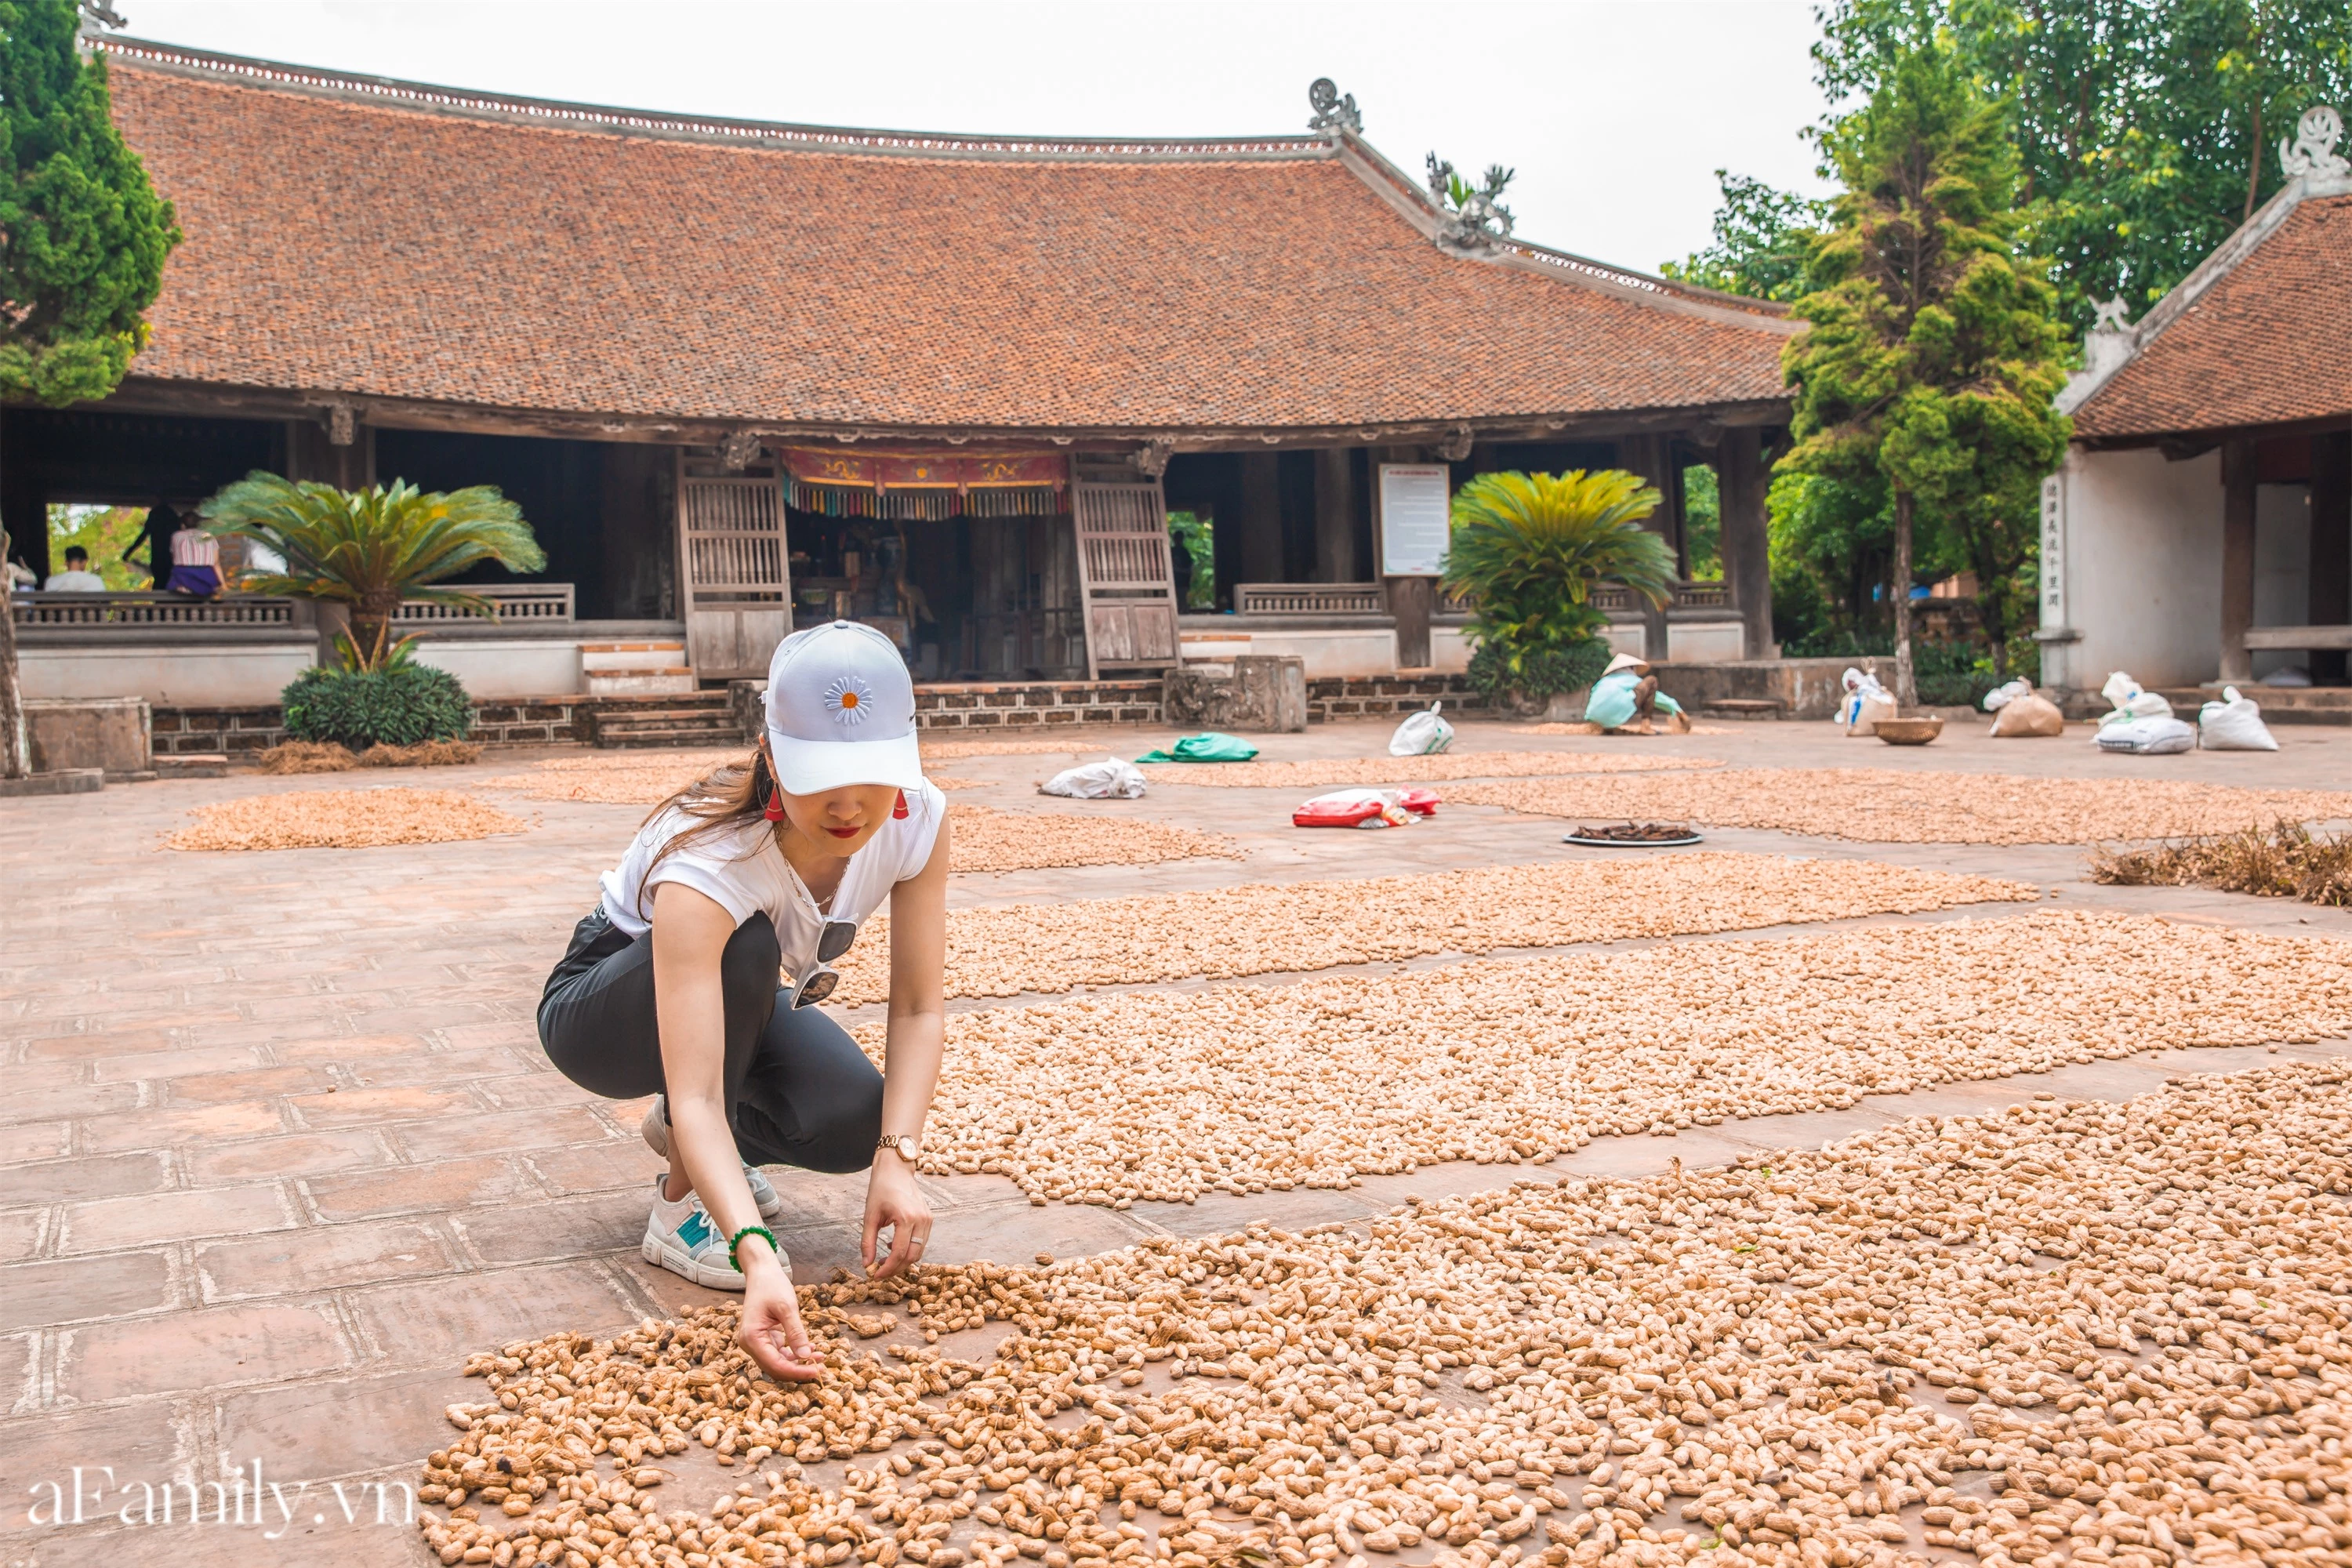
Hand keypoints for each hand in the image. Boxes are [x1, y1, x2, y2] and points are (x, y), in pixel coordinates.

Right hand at [737, 1251, 824, 1381]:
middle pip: (775, 1368)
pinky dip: (793, 1353)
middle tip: (822, 1367)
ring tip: (820, 1356)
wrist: (762, 1272)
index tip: (817, 1371)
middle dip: (798, 1369)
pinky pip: (778, 1353)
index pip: (775, 1365)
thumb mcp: (787, 1307)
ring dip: (798, 1362)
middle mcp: (749, 1344)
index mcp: (752, 1338)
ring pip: (777, 1362)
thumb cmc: (772, 1285)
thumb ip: (796, 1332)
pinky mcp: (762, 1339)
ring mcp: (755, 1342)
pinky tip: (810, 1348)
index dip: (797, 1371)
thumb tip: (806, 1357)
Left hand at [862, 1157, 932, 1278]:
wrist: (896, 1170)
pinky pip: (921, 1242)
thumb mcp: (869, 1216)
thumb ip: (867, 1242)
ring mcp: (928, 1219)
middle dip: (896, 1268)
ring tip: (884, 1260)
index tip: (875, 1275)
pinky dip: (909, 1250)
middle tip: (879, 1272)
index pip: (900, 1253)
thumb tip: (866, 1264)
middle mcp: (921, 1220)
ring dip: (902, 1261)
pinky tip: (893, 1247)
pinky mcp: (929, 1219)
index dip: (887, 1268)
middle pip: (912, 1256)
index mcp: (906, 1218)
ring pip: (919, 1251)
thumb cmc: (881, 1189)